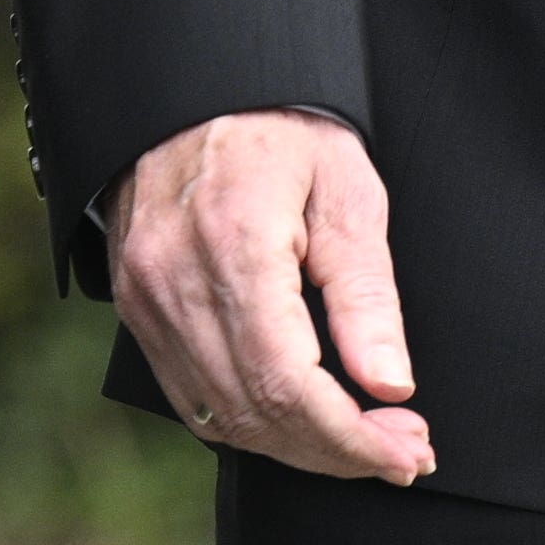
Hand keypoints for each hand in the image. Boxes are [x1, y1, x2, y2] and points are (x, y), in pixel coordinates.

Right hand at [112, 112, 433, 484]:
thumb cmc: (283, 128)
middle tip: (405, 452)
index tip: (409, 452)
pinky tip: (305, 417)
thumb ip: (366, 293)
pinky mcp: (136, 308)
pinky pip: (191, 395)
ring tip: (369, 438)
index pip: (288, 385)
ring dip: (298, 445)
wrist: (195, 91)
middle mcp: (174, 285)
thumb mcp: (348, 190)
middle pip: (253, 414)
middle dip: (336, 450)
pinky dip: (251, 421)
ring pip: (219, 417)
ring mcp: (144, 301)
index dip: (350, 438)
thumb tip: (390, 383)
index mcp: (234, 248)